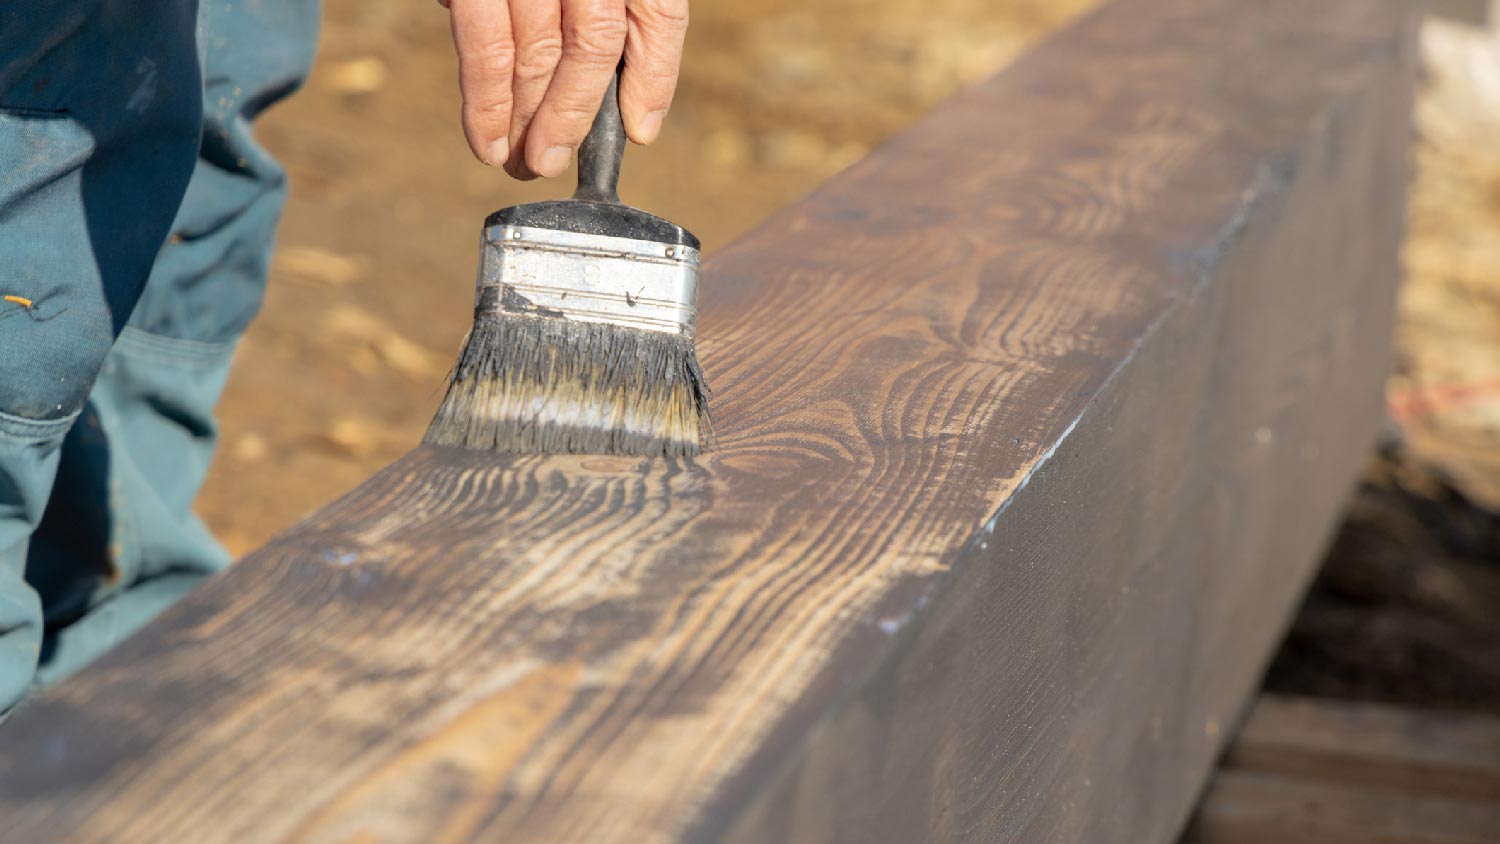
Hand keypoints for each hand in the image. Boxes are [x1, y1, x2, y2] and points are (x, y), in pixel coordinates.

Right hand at [440, 0, 687, 179]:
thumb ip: (599, 5)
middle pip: (595, 44)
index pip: (658, 13)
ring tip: (519, 160)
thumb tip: (617, 94)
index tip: (639, 129)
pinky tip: (488, 141)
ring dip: (527, 120)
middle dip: (573, 116)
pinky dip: (486, 103)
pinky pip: (485, 47)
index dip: (654, 79)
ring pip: (538, 54)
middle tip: (551, 162)